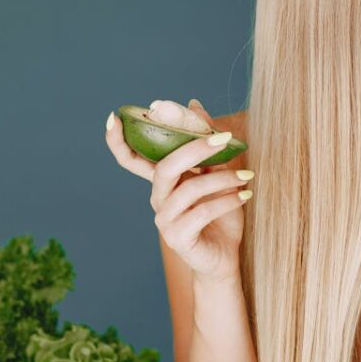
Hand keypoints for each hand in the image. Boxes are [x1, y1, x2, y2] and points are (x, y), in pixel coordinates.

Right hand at [104, 99, 252, 280]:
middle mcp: (157, 199)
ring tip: (247, 176)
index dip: (117, 141)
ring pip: (189, 189)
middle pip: (165, 167)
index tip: (113, 117)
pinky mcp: (177, 238)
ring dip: (223, 179)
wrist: (226, 257)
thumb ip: (205, 144)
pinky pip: (201, 213)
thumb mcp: (216, 174)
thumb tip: (193, 103)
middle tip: (224, 138)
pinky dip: (226, 200)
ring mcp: (164, 220)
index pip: (131, 159)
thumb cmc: (219, 214)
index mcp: (162, 181)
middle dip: (194, 148)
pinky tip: (245, 195)